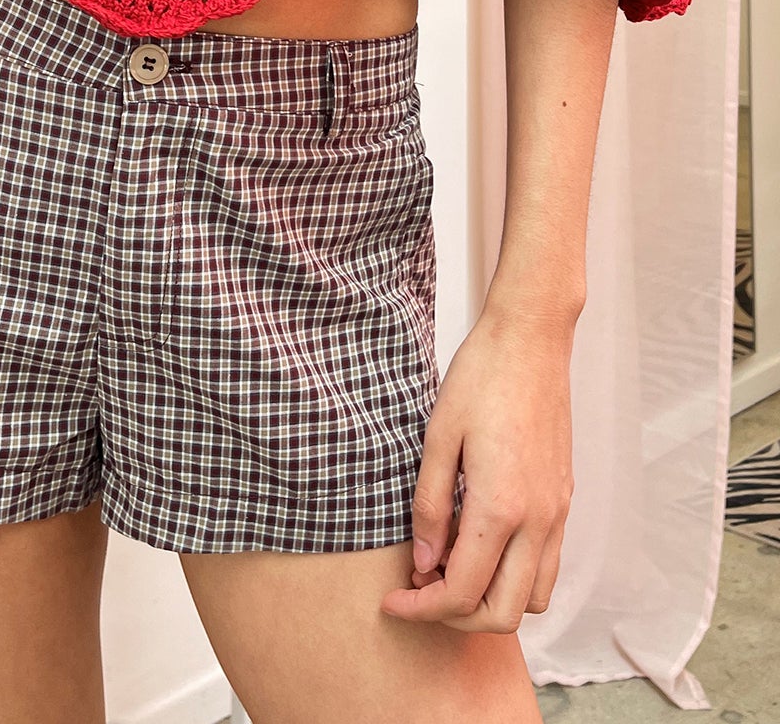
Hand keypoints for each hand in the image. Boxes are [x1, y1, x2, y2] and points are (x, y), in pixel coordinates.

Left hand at [380, 304, 575, 632]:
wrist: (530, 340)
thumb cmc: (481, 377)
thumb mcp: (437, 437)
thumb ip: (430, 506)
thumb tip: (423, 565)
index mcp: (501, 508)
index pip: (462, 594)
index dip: (421, 610)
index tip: (392, 601)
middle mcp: (538, 520)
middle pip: (504, 614)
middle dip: (456, 617)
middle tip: (419, 591)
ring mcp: (557, 512)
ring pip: (534, 597)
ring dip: (491, 600)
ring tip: (449, 566)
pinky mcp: (564, 500)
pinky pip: (547, 564)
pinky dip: (515, 576)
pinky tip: (479, 543)